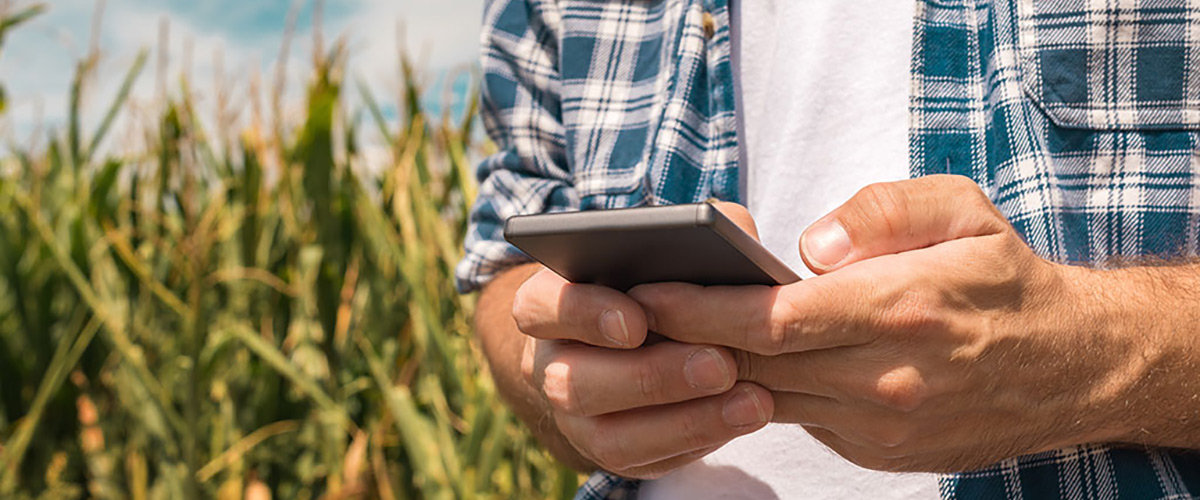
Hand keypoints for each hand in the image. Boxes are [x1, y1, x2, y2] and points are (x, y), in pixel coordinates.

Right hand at [512, 203, 773, 478]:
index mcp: (549, 303)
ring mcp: (575, 416)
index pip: (538, 307)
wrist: (648, 334)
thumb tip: (733, 241)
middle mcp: (551, 364)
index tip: (637, 320)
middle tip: (719, 364)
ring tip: (751, 400)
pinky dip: (698, 441)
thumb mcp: (675, 243)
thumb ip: (699, 232)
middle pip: (575, 382)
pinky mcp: (611, 450)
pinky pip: (644, 461)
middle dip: (652, 377)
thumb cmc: (664, 277)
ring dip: (685, 420)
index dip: (582, 314)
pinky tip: (744, 417)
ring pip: (608, 436)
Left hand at [629, 175, 1134, 472]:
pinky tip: (721, 365)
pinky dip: (754, 393)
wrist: (1069, 367)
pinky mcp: (877, 451)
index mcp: (900, 309)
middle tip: (624, 316)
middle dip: (683, 341)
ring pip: (768, 399)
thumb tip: (805, 247)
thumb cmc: (1002, 277)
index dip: (703, 307)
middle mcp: (886, 378)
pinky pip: (798, 419)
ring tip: (654, 339)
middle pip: (757, 364)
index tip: (647, 291)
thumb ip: (881, 212)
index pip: (776, 318)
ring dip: (708, 372)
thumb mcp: (961, 211)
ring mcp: (880, 424)